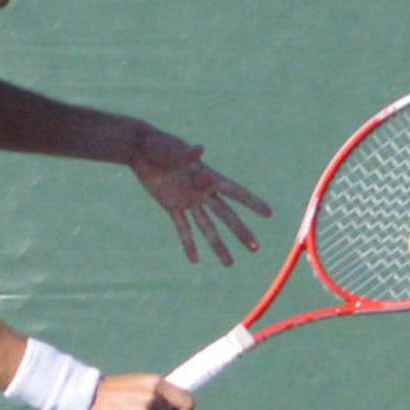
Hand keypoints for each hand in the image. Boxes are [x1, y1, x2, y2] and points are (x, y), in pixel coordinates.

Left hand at [130, 126, 271, 265]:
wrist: (140, 149)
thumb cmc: (159, 145)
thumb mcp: (174, 151)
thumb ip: (188, 155)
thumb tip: (200, 149)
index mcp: (208, 176)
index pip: (235, 192)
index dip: (252, 202)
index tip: (269, 213)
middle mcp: (201, 191)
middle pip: (226, 215)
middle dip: (240, 231)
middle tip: (255, 248)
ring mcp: (188, 200)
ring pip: (207, 227)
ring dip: (217, 245)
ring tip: (229, 264)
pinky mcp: (172, 206)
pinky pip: (183, 228)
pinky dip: (188, 244)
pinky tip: (195, 260)